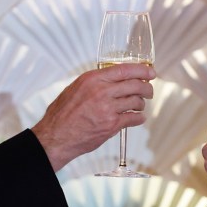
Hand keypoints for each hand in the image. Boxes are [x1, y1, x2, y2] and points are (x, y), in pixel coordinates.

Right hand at [32, 63, 154, 170]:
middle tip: (148, 90)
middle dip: (146, 87)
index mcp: (93, 79)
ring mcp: (108, 108)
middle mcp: (102, 91)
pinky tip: (137, 118)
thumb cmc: (62, 114)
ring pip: (137, 101)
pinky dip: (139, 118)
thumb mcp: (75, 88)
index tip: (150, 72)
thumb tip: (112, 79)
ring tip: (139, 106)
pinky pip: (134, 118)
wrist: (56, 136)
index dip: (142, 70)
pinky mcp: (111, 125)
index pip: (125, 70)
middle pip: (135, 85)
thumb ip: (94, 82)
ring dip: (141, 104)